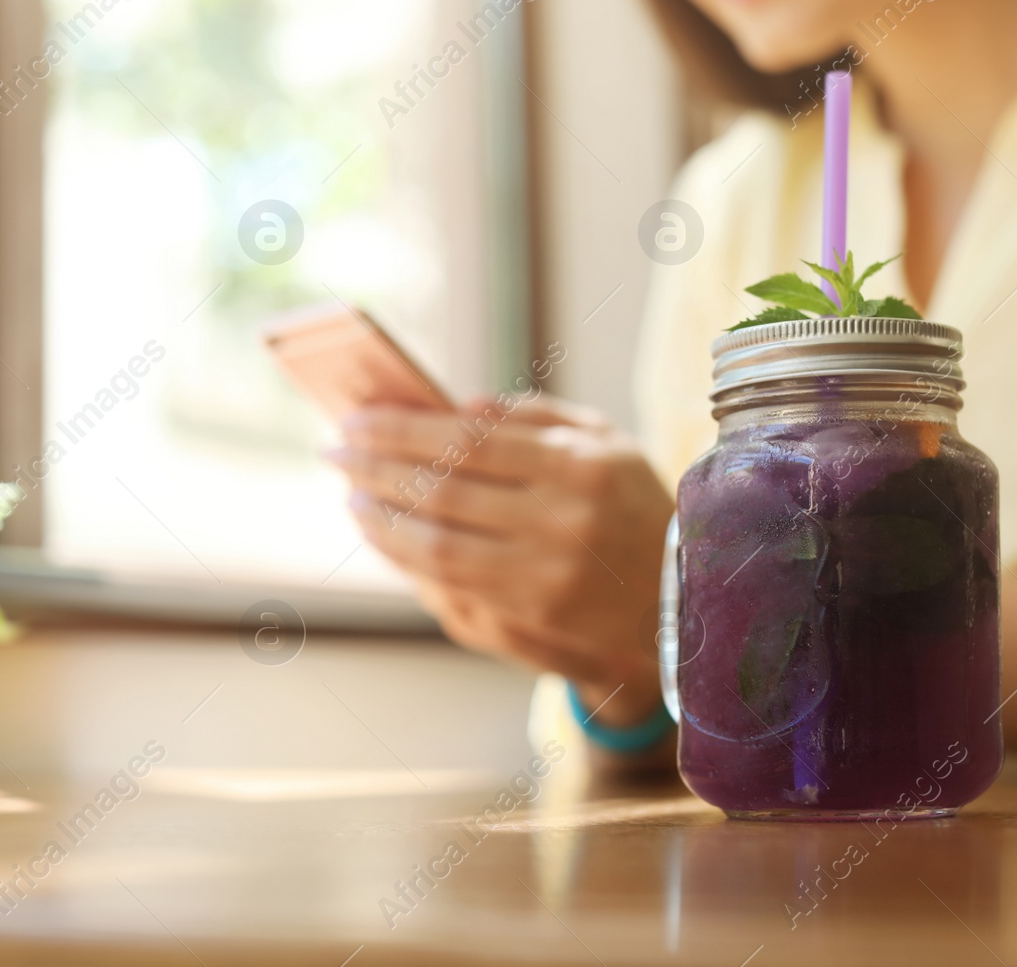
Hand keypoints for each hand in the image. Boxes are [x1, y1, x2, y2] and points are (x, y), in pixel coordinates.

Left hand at [329, 395, 673, 729]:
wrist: (680, 592)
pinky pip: (449, 581)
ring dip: (382, 517)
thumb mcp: (605, 441)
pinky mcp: (535, 610)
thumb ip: (535, 416)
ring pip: (437, 543)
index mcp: (577, 463)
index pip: (468, 439)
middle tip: (336, 450)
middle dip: (377, 467)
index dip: (403, 428)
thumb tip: (459, 405)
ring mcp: (547, 570)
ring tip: (350, 495)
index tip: (357, 418)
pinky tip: (383, 534)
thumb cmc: (630, 502)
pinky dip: (405, 556)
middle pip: (444, 488)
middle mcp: (562, 518)